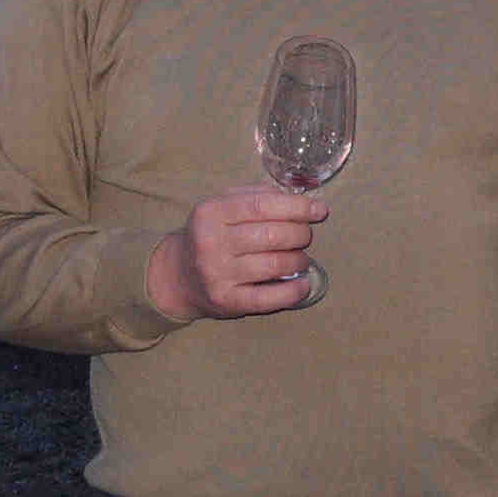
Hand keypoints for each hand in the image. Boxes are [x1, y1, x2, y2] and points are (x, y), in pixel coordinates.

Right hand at [149, 184, 329, 320]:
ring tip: (301, 258)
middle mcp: (211, 243)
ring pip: (275, 264)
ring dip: (299, 260)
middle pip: (272, 235)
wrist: (177, 275)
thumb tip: (299, 198)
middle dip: (300, 234)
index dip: (297, 207)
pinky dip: (293, 291)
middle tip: (305, 236)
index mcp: (211, 213)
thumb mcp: (222, 205)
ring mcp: (218, 274)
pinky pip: (269, 298)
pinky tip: (303, 284)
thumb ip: (256, 195)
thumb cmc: (210, 234)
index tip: (319, 210)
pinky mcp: (227, 301)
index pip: (262, 206)